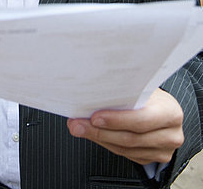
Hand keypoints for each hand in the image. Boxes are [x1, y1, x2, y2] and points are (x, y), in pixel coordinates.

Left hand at [67, 88, 183, 164]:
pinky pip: (125, 155)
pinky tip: (93, 134)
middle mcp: (171, 135)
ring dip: (98, 138)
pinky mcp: (152, 158)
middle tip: (77, 124)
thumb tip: (91, 91)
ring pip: (125, 149)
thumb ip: (125, 91)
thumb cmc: (151, 94)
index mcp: (170, 112)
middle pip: (130, 138)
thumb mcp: (144, 88)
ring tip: (78, 127)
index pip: (142, 120)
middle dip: (100, 131)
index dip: (117, 120)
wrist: (164, 107)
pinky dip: (106, 143)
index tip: (94, 116)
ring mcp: (163, 150)